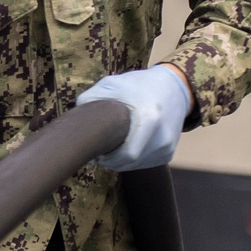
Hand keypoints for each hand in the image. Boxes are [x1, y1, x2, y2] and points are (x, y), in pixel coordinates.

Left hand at [76, 64, 191, 171]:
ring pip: (136, 166)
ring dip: (121, 162)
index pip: (126, 156)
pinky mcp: (168, 152)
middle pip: (129, 164)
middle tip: (100, 153)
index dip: (107, 159)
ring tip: (112, 148)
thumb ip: (90, 98)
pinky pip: (144, 163)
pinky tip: (127, 146)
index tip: (97, 153)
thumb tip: (75, 119)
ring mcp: (167, 147)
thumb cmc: (138, 85)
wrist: (175, 87)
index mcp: (150, 119)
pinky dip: (133, 160)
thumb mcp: (112, 84)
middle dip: (111, 162)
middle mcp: (162, 137)